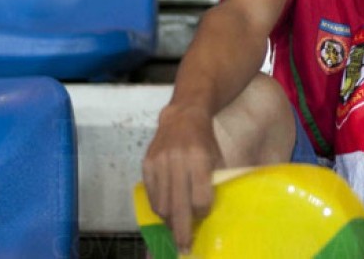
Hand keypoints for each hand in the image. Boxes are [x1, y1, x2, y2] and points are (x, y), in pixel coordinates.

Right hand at [141, 103, 222, 253]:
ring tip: (176, 226)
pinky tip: (166, 210)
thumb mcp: (216, 159)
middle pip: (178, 206)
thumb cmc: (205, 141)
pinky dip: (159, 207)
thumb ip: (213, 183)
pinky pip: (151, 195)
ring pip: (161, 205)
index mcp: (199, 158)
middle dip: (182, 230)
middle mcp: (177, 160)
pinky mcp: (147, 163)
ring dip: (169, 220)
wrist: (182, 117)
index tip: (204, 215)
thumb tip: (209, 214)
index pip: (199, 198)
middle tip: (184, 247)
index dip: (202, 212)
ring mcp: (159, 162)